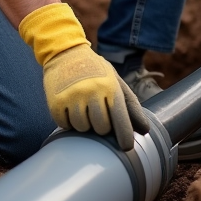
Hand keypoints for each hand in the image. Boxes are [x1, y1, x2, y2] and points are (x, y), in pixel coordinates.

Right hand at [19, 3, 149, 149]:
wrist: (65, 53)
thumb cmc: (95, 70)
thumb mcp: (115, 81)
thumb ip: (130, 106)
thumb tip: (144, 130)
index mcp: (109, 87)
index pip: (120, 118)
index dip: (124, 135)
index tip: (126, 148)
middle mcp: (91, 92)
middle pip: (101, 128)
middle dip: (101, 126)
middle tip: (98, 114)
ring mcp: (72, 97)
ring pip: (82, 128)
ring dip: (84, 124)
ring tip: (83, 107)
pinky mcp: (56, 102)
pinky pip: (65, 125)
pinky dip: (68, 121)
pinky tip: (71, 106)